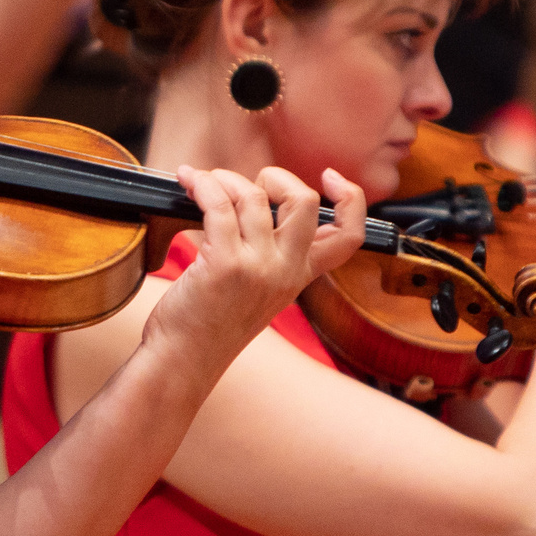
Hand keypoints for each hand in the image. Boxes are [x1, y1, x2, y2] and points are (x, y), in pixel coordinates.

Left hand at [144, 166, 366, 371]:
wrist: (184, 359)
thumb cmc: (210, 321)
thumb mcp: (258, 289)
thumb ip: (271, 253)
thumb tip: (257, 199)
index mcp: (300, 275)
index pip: (349, 235)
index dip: (351, 198)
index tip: (331, 176)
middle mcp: (286, 270)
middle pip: (305, 201)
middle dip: (276, 176)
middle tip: (245, 184)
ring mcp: (258, 267)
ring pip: (253, 196)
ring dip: (223, 178)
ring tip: (201, 183)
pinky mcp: (225, 265)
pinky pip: (219, 205)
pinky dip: (202, 185)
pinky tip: (189, 183)